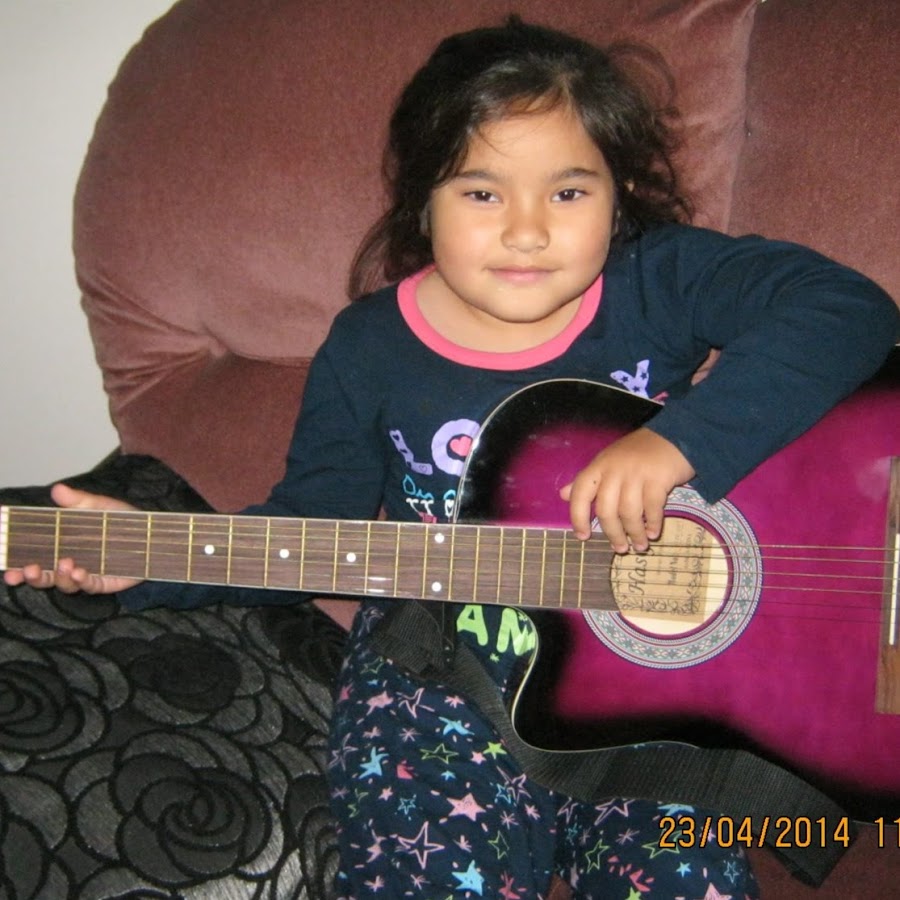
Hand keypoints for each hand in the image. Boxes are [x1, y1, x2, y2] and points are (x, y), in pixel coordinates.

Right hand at [3, 483, 140, 593]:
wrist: (152, 535)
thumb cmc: (122, 520)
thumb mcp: (99, 506)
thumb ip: (79, 501)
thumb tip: (57, 489)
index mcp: (60, 545)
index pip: (32, 553)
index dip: (15, 558)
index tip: (3, 559)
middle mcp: (67, 562)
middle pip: (40, 575)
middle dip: (29, 575)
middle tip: (21, 571)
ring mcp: (84, 574)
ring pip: (62, 583)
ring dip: (57, 576)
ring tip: (64, 563)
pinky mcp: (102, 582)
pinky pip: (87, 587)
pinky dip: (81, 580)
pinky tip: (80, 573)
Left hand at [559, 427, 694, 552]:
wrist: (674, 436)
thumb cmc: (638, 453)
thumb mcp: (608, 462)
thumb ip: (588, 481)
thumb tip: (563, 495)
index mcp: (599, 466)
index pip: (580, 493)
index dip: (578, 517)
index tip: (582, 537)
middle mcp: (614, 470)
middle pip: (606, 509)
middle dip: (612, 533)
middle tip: (620, 549)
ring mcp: (636, 474)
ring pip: (629, 512)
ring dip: (634, 533)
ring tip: (640, 545)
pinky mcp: (658, 478)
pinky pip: (652, 508)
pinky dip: (652, 523)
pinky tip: (653, 533)